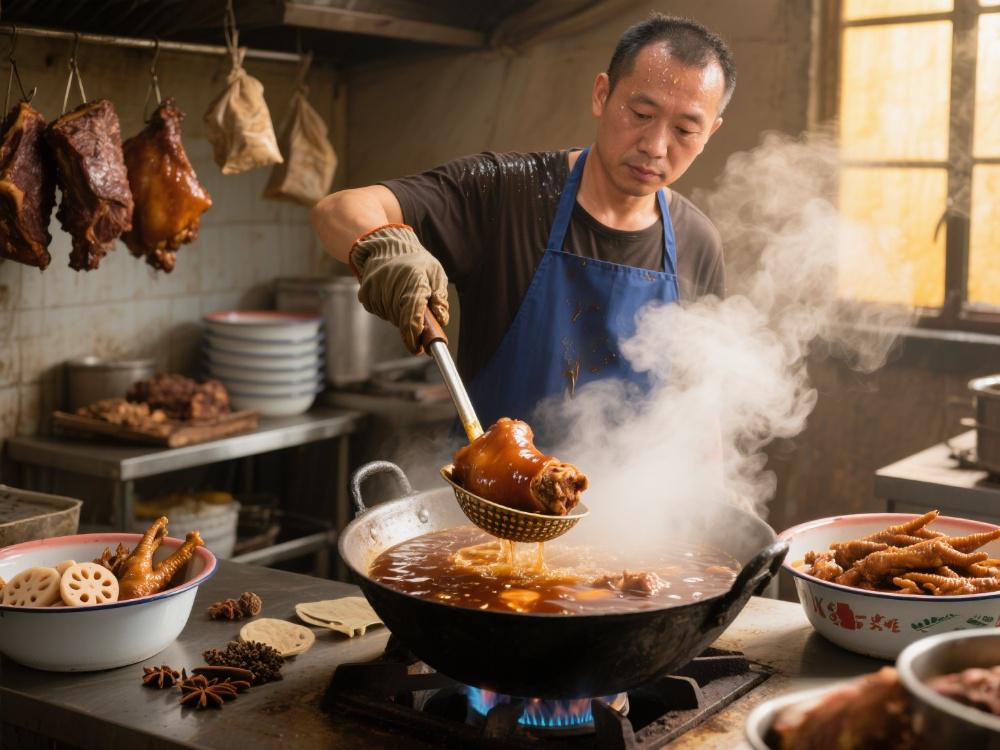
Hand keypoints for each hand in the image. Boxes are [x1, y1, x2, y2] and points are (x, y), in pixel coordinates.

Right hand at [349, 225, 449, 353]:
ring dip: (398, 315)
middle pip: (401, 320)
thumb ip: (440, 298)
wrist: (386, 245)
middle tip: (418, 313)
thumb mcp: (436, 273)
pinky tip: (391, 294)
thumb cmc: (416, 260)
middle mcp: (392, 286)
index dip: (414, 336)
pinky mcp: (365, 293)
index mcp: (413, 282)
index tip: (419, 349)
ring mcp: (376, 290)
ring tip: (403, 295)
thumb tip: (440, 319)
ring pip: (389, 317)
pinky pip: (378, 311)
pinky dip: (387, 308)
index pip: (412, 316)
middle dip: (411, 323)